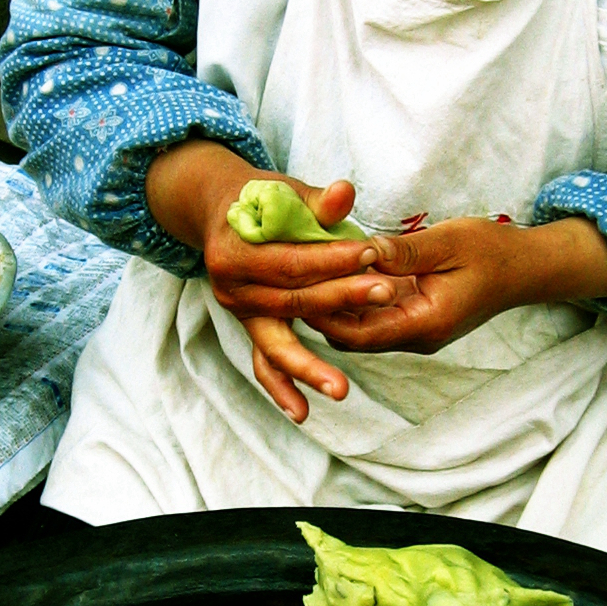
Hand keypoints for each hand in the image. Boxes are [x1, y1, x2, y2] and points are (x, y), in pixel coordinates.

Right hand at [144, 141, 403, 421]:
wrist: (220, 212)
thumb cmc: (261, 199)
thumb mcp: (285, 193)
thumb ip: (317, 202)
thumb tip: (345, 193)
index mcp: (234, 252)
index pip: (292, 261)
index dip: (333, 258)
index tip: (373, 253)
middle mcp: (231, 288)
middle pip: (292, 301)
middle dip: (341, 299)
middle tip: (385, 294)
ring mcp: (240, 313)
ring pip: (277, 343)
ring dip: (310, 366)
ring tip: (341, 390)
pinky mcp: (253, 328)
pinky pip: (265, 363)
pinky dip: (282, 388)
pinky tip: (303, 413)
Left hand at [312, 215, 606, 356]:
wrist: (525, 267)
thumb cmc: (492, 250)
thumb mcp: (448, 242)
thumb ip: (403, 251)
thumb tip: (360, 250)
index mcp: (425, 323)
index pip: (359, 333)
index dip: (324, 313)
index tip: (297, 285)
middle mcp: (415, 336)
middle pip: (351, 336)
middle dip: (320, 311)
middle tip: (287, 279)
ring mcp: (414, 330)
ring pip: (359, 327)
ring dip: (333, 304)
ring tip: (301, 274)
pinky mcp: (413, 318)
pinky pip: (373, 315)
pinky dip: (351, 298)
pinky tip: (330, 272)